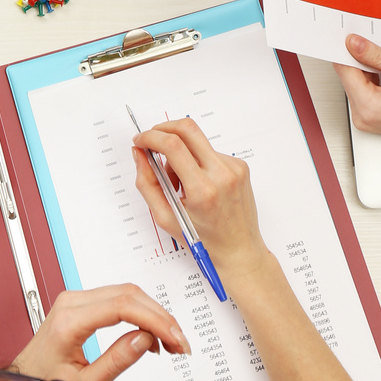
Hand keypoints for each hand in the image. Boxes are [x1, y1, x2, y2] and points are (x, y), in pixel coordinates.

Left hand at [10, 285, 189, 380]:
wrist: (25, 380)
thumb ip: (116, 361)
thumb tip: (145, 340)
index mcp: (69, 320)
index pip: (122, 306)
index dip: (155, 320)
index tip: (175, 338)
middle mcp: (71, 301)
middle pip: (127, 294)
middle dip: (160, 317)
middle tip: (179, 342)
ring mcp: (75, 299)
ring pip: (125, 292)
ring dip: (152, 314)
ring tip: (170, 342)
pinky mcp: (81, 303)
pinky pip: (117, 298)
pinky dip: (139, 313)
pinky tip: (151, 337)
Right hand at [132, 118, 268, 286]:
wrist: (239, 251)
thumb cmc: (205, 241)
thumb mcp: (166, 218)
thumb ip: (147, 183)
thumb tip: (139, 154)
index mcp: (203, 191)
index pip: (173, 146)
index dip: (151, 137)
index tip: (140, 141)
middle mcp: (221, 175)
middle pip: (187, 129)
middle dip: (163, 129)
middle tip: (152, 142)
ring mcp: (234, 168)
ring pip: (197, 141)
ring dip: (180, 152)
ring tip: (179, 181)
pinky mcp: (240, 166)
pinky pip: (210, 151)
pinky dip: (197, 161)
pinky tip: (198, 184)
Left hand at [334, 34, 380, 158]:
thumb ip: (376, 56)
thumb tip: (353, 43)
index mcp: (369, 107)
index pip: (344, 69)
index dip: (348, 48)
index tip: (354, 34)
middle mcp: (363, 116)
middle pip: (349, 75)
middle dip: (361, 58)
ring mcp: (368, 118)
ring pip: (357, 81)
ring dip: (369, 68)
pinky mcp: (374, 116)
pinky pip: (365, 90)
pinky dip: (374, 78)